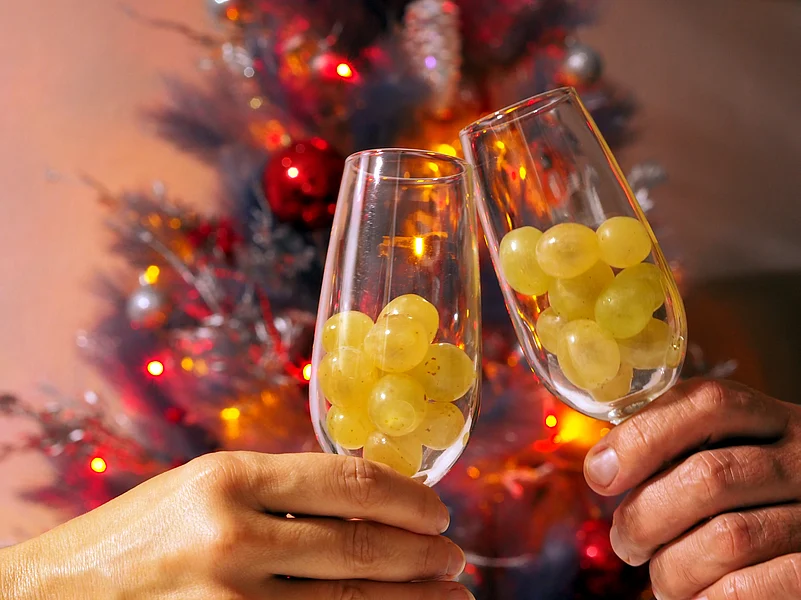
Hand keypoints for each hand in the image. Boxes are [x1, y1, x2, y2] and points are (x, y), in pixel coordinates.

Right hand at [0, 452, 472, 599]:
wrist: (60, 593)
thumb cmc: (143, 530)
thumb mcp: (208, 486)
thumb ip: (284, 488)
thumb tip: (373, 493)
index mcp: (230, 478)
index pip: (349, 483)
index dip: (408, 498)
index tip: (437, 510)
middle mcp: (232, 537)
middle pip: (361, 549)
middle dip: (424, 557)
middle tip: (455, 559)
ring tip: (448, 598)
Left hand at [584, 379, 800, 599]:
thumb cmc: (755, 501)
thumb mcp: (732, 456)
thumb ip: (679, 450)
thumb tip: (604, 468)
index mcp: (772, 421)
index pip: (707, 404)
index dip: (642, 436)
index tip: (600, 474)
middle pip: (708, 476)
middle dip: (645, 517)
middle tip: (627, 542)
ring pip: (728, 538)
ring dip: (673, 568)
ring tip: (663, 579)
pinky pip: (751, 587)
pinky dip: (710, 598)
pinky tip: (699, 598)